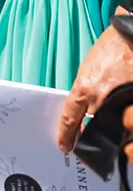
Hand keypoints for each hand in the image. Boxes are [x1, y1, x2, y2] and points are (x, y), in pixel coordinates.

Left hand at [57, 22, 132, 153]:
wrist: (131, 37)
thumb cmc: (109, 50)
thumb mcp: (89, 68)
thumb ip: (85, 90)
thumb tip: (84, 110)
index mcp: (85, 88)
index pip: (70, 119)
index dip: (66, 136)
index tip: (64, 146)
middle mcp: (101, 99)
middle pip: (90, 131)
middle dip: (86, 143)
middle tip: (84, 152)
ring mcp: (120, 103)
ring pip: (111, 133)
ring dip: (107, 141)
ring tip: (106, 148)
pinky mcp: (132, 103)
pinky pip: (127, 124)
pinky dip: (124, 132)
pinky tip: (123, 135)